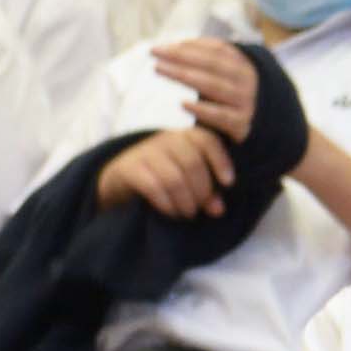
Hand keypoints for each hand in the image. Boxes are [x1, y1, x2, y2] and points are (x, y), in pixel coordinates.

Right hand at [103, 125, 231, 216]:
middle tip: (201, 208)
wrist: (122, 178)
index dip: (221, 161)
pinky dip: (167, 204)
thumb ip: (207, 191)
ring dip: (186, 202)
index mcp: (186, 137)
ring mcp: (145, 151)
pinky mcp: (129, 168)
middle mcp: (166, 139)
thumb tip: (218, 209)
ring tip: (188, 213)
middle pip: (193, 164)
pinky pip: (154, 187)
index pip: (207, 140)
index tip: (228, 183)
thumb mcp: (189, 179)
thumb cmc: (165, 178)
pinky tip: (171, 212)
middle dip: (202, 192)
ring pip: (174, 179)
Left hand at [151, 38, 260, 138]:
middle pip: (211, 64)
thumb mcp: (229, 76)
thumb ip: (208, 62)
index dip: (189, 45)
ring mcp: (245, 101)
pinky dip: (202, 110)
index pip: (216, 49)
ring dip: (184, 75)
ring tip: (159, 69)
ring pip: (213, 86)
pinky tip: (183, 104)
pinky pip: (221, 116)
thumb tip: (174, 47)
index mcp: (243, 65)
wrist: (265, 129)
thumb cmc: (235, 99)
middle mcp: (246, 80)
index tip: (163, 46)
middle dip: (180, 56)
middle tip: (154, 53)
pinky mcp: (242, 124)